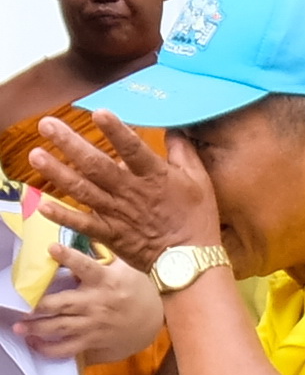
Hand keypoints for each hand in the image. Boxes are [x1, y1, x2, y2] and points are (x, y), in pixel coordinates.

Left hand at [21, 111, 215, 265]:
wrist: (191, 262)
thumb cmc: (196, 218)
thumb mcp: (199, 181)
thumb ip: (183, 153)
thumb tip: (173, 128)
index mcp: (155, 177)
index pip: (134, 149)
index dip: (116, 131)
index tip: (98, 112)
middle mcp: (131, 192)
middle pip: (97, 165)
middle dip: (71, 144)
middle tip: (46, 124)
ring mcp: (118, 213)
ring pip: (83, 190)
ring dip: (58, 173)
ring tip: (35, 156)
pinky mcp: (110, 234)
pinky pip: (83, 224)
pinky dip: (63, 216)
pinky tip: (43, 205)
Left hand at [28, 247, 164, 364]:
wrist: (156, 322)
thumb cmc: (139, 291)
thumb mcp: (127, 269)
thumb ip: (103, 257)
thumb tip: (82, 239)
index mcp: (105, 281)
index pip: (85, 266)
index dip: (68, 256)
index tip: (52, 248)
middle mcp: (97, 303)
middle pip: (62, 304)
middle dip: (39, 305)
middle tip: (21, 304)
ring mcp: (94, 325)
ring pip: (59, 327)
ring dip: (36, 328)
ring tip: (19, 327)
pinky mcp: (93, 342)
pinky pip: (67, 349)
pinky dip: (49, 349)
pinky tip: (35, 343)